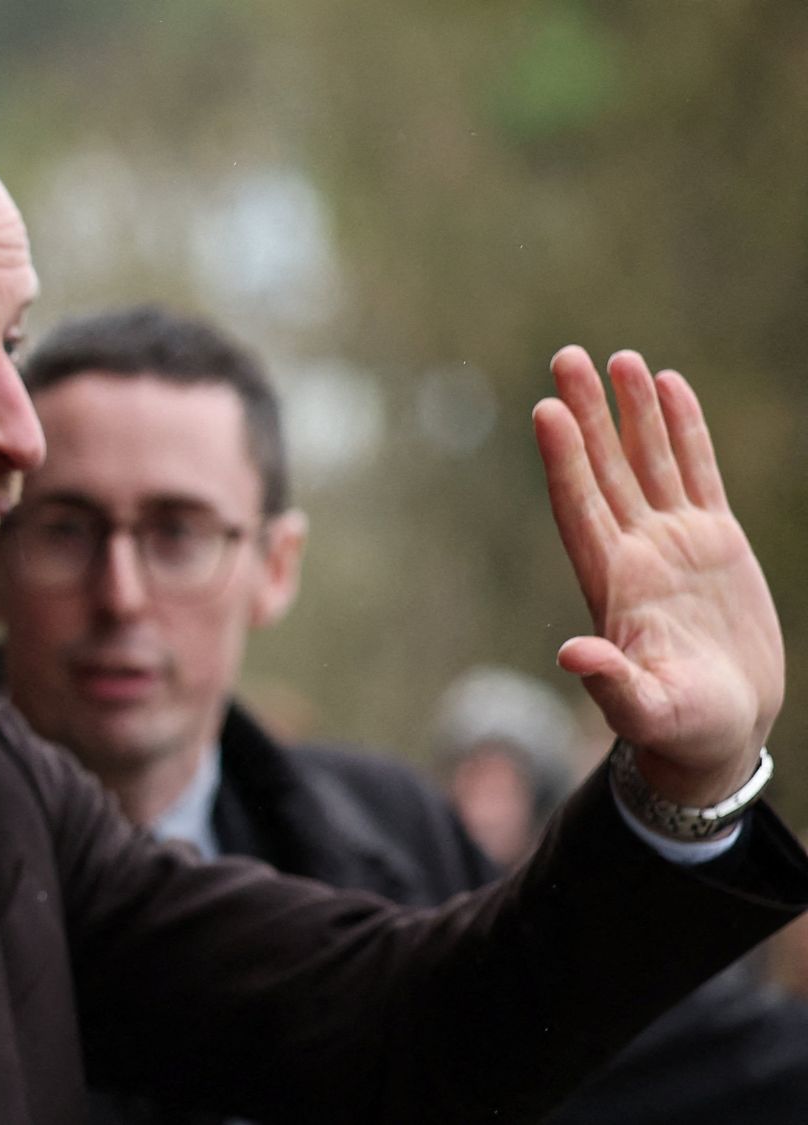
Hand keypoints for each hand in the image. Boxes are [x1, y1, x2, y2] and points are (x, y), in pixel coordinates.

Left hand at [533, 346, 782, 804]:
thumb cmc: (681, 730)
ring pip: (648, 461)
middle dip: (587, 413)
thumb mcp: (648, 711)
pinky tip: (670, 387)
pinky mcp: (714, 542)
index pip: (580, 508)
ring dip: (632, 411)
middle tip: (566, 356)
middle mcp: (636, 552)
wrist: (720, 732)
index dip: (564, 460)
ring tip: (619, 357)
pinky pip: (696, 472)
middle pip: (604, 469)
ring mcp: (673, 543)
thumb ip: (611, 685)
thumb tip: (572, 656)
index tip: (546, 411)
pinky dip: (683, 430)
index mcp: (612, 585)